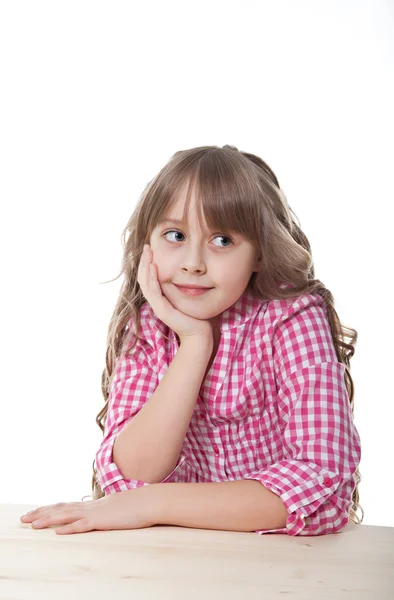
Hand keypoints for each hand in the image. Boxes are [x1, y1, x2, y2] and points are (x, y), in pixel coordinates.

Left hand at [19, 486, 156, 534]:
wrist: (151, 500)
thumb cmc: (138, 506)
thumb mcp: (119, 508)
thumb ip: (108, 511)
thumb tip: (103, 515)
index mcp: (94, 504)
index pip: (66, 505)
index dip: (50, 509)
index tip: (35, 512)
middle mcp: (92, 506)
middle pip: (61, 509)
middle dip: (41, 513)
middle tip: (23, 518)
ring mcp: (97, 512)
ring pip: (67, 516)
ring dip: (48, 520)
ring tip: (32, 524)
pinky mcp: (104, 521)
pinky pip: (84, 525)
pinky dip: (70, 528)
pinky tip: (58, 532)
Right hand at [137, 244, 212, 342]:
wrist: (199, 334)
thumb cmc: (197, 316)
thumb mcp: (188, 296)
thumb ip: (183, 285)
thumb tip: (186, 271)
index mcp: (160, 298)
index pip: (148, 278)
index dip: (147, 263)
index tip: (151, 249)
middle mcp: (156, 301)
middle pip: (143, 278)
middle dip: (144, 261)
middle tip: (147, 246)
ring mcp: (157, 306)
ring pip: (145, 282)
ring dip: (146, 266)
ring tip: (148, 252)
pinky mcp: (162, 310)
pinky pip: (153, 291)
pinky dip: (152, 277)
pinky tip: (154, 266)